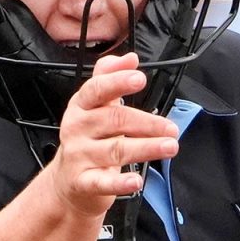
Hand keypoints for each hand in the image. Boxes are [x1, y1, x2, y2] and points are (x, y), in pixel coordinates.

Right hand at [46, 52, 179, 216]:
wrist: (69, 182)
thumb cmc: (88, 140)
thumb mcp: (95, 106)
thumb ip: (109, 78)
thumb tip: (129, 58)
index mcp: (81, 106)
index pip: (97, 89)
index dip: (117, 82)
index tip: (139, 78)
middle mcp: (78, 128)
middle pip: (114, 120)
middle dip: (147, 123)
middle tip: (170, 128)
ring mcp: (79, 156)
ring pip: (115, 150)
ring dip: (146, 148)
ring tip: (169, 146)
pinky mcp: (83, 182)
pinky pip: (102, 182)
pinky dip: (120, 182)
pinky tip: (136, 181)